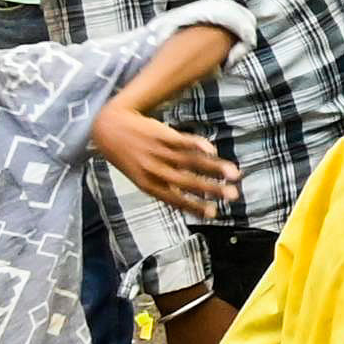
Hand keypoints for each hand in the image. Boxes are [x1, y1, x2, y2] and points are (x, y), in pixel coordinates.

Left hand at [95, 106, 242, 218]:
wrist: (109, 129)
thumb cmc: (130, 157)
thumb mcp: (141, 176)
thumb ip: (163, 186)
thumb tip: (188, 200)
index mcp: (148, 184)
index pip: (175, 199)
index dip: (195, 207)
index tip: (214, 214)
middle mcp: (154, 170)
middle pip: (187, 181)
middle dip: (212, 189)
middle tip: (233, 196)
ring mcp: (158, 152)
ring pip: (190, 162)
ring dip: (214, 168)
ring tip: (234, 174)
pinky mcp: (162, 135)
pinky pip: (183, 142)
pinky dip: (198, 146)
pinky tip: (213, 151)